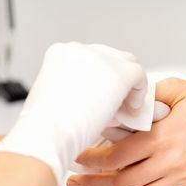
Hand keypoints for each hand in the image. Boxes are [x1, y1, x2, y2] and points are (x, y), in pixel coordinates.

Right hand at [0, 42, 146, 181]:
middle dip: (117, 79)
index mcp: (61, 53)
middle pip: (111, 58)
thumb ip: (79, 89)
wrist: (47, 136)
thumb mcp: (59, 99)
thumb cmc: (47, 128)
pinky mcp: (119, 72)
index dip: (103, 78)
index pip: (93, 59)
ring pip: (127, 64)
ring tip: (125, 109)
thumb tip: (101, 95)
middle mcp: (80, 49)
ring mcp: (100, 58)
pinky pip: (139, 76)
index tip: (104, 97)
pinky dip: (138, 93)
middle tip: (118, 104)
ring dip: (129, 86)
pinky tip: (130, 110)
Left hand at [68, 78, 185, 185]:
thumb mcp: (179, 89)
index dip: (92, 158)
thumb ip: (148, 95)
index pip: (117, 153)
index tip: (80, 157)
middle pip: (121, 180)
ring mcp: (181, 178)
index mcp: (163, 135)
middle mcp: (170, 161)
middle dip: (92, 184)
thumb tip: (123, 105)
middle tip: (75, 183)